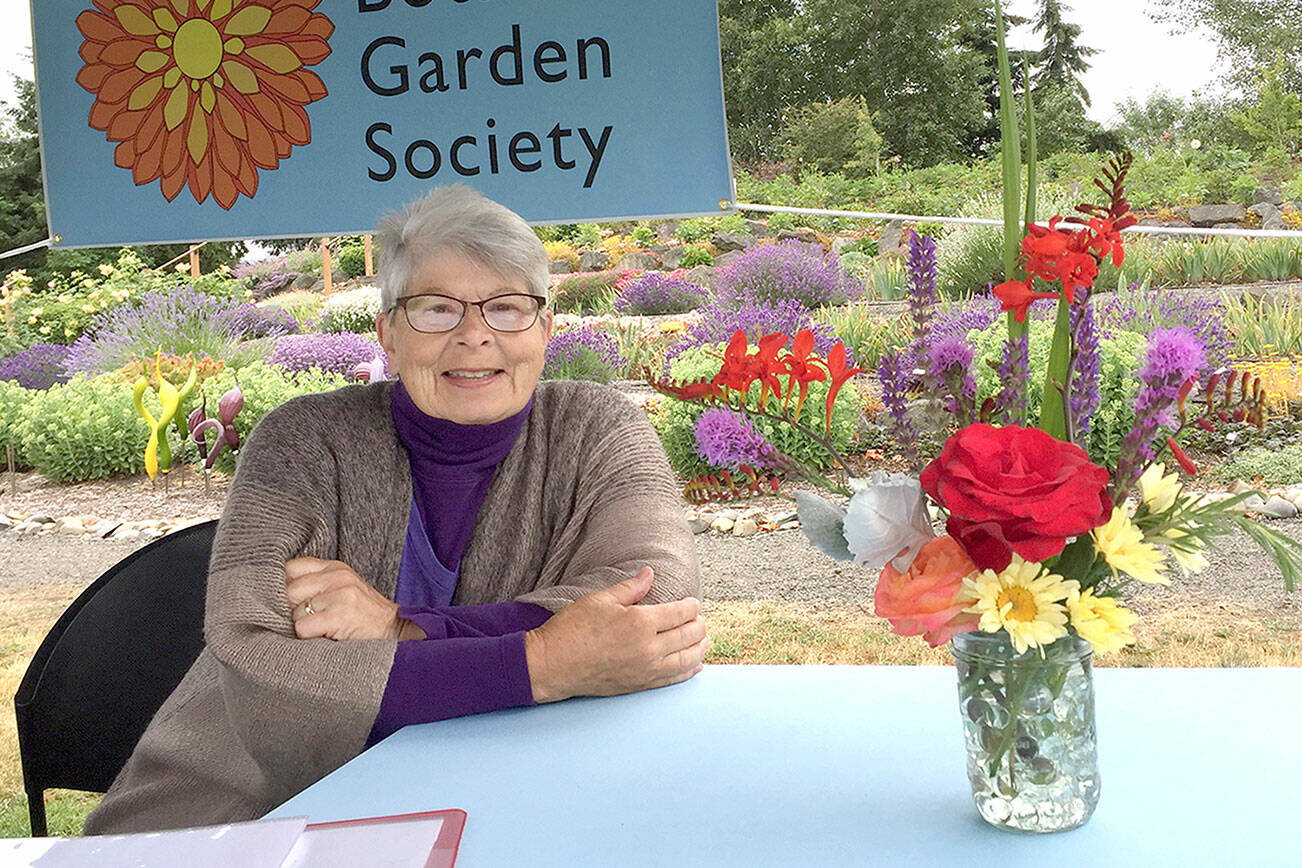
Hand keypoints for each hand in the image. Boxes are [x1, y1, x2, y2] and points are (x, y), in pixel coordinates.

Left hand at [284, 557, 422, 640]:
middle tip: (310, 620)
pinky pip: (303, 628)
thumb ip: (316, 584)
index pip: (291, 567)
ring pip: (295, 612)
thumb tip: (275, 594)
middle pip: (289, 591)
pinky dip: (310, 637)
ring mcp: (339, 594)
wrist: (395, 630)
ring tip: (323, 628)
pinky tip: (327, 636)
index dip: (284, 585)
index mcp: (335, 567)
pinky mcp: (339, 615)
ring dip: (303, 626)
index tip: (291, 601)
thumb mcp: (343, 588)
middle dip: (292, 610)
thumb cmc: (365, 614)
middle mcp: (337, 576)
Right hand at [524, 566, 707, 702]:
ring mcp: (646, 670)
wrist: (553, 664)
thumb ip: (630, 588)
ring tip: (703, 639)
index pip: (680, 613)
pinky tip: (695, 665)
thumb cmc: (572, 629)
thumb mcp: (600, 599)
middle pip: (688, 635)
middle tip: (700, 618)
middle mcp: (649, 649)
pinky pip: (674, 679)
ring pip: (687, 659)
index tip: (693, 602)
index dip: (691, 606)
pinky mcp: (640, 685)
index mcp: (641, 623)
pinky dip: (689, 671)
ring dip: (700, 647)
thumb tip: (650, 573)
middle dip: (699, 625)